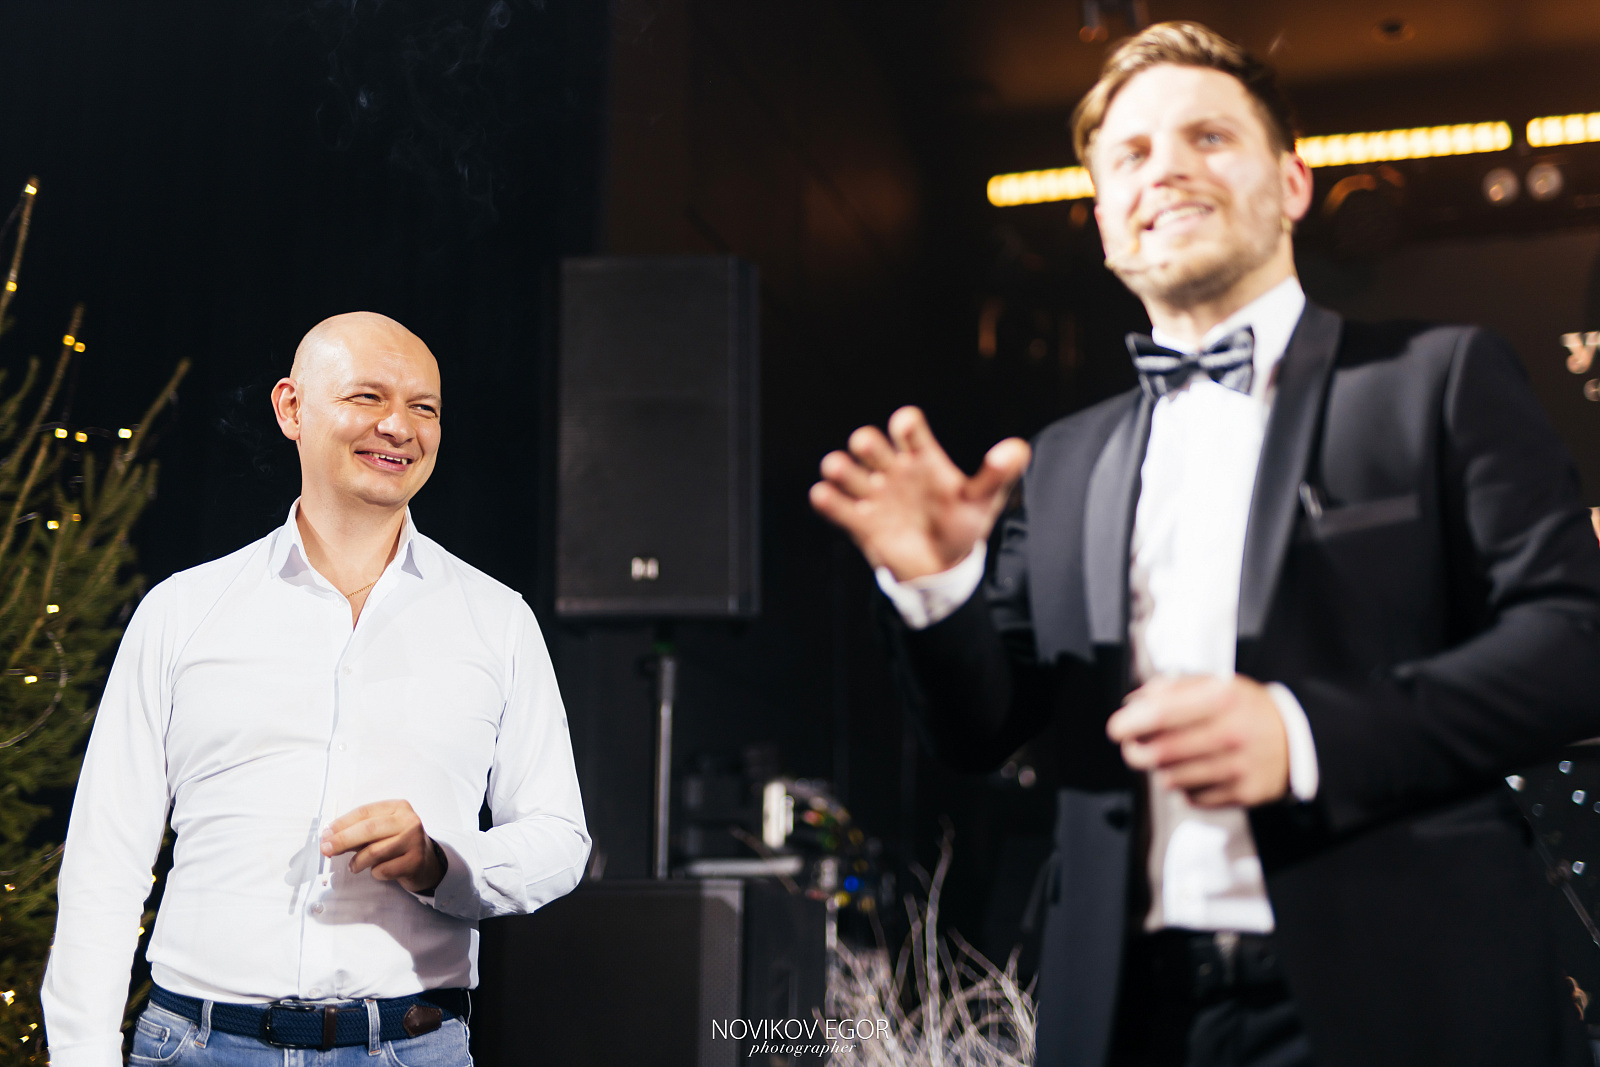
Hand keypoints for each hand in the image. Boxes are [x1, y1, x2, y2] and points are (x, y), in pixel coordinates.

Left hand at [321, 799, 445, 893]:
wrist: (426, 862)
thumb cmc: (397, 843)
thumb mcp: (381, 831)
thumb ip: (358, 832)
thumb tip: (329, 838)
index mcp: (398, 807)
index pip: (364, 812)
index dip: (341, 824)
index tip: (325, 834)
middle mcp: (409, 820)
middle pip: (368, 829)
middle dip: (342, 840)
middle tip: (326, 850)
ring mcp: (414, 841)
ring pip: (374, 852)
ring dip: (357, 862)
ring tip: (354, 866)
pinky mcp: (415, 861)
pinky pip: (383, 870)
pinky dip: (375, 873)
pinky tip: (378, 870)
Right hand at [809, 406, 1030, 580]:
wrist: (943, 568)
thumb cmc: (962, 525)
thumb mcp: (983, 500)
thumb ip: (997, 474)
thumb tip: (1019, 448)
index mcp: (921, 459)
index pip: (908, 429)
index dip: (904, 424)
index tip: (905, 428)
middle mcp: (894, 471)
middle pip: (871, 444)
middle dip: (867, 443)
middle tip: (870, 449)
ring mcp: (875, 496)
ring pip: (847, 471)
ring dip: (840, 467)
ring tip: (839, 470)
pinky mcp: (860, 523)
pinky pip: (836, 507)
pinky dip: (826, 499)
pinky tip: (825, 495)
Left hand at [1105, 675, 1288, 807]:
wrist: (1296, 741)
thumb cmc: (1245, 708)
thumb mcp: (1217, 684)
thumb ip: (1173, 688)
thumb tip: (1134, 702)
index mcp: (1223, 699)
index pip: (1163, 714)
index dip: (1131, 723)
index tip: (1116, 728)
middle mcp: (1232, 734)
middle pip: (1161, 753)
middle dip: (1136, 751)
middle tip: (1133, 746)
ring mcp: (1239, 767)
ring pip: (1171, 778)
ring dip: (1161, 769)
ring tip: (1171, 756)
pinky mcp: (1243, 794)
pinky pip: (1192, 797)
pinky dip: (1184, 786)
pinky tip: (1196, 771)